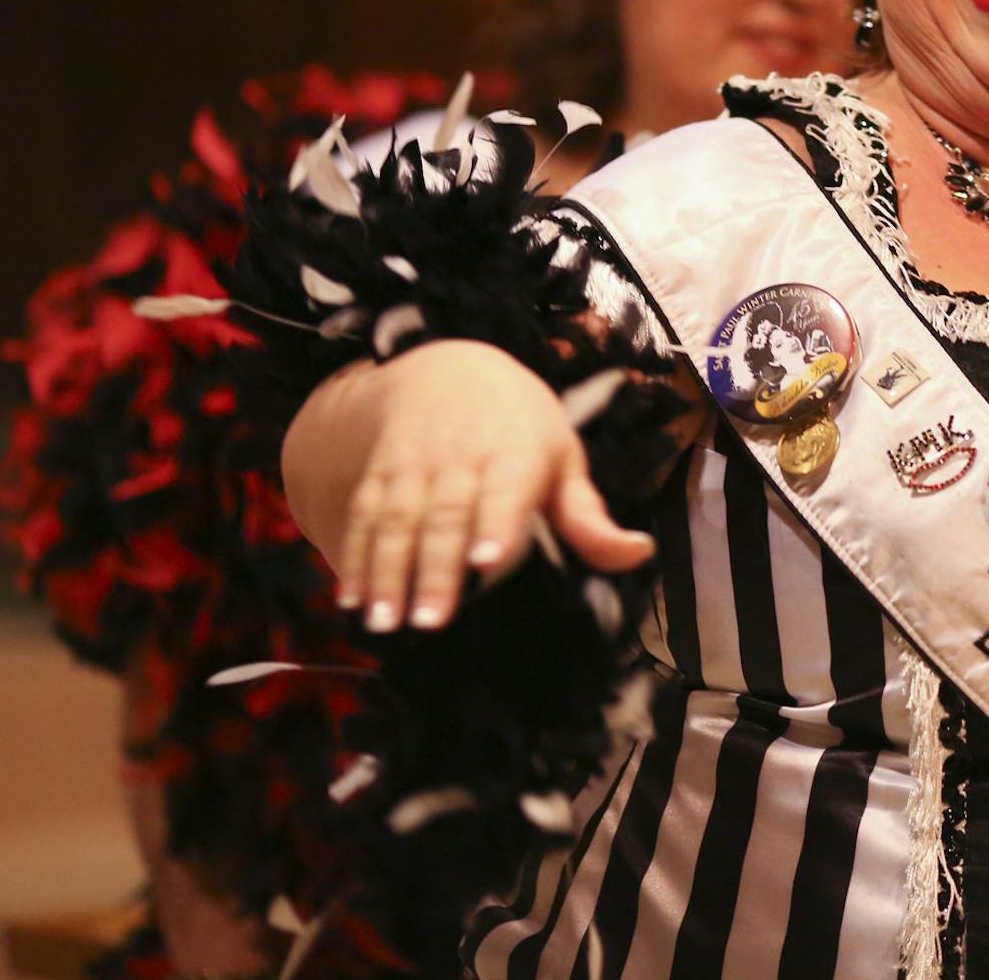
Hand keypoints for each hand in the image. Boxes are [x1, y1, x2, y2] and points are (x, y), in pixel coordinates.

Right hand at [331, 339, 654, 629]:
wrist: (449, 367)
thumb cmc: (522, 427)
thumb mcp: (564, 459)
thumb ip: (590, 517)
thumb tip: (640, 553)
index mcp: (516, 451)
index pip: (506, 489)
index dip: (496, 523)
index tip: (488, 563)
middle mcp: (461, 455)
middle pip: (445, 515)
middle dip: (434, 568)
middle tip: (429, 622)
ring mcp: (414, 463)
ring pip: (397, 518)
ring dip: (386, 571)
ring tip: (382, 621)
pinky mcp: (379, 472)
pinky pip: (363, 515)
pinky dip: (354, 556)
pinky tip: (349, 598)